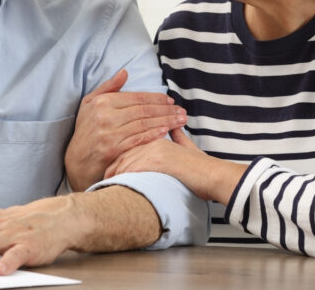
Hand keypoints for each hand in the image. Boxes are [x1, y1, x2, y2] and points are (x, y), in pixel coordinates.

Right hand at [64, 69, 186, 191]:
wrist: (76, 160)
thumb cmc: (85, 129)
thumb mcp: (89, 103)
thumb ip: (108, 87)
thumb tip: (125, 72)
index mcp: (103, 102)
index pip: (136, 98)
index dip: (156, 99)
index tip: (170, 101)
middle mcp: (106, 116)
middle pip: (143, 111)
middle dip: (166, 110)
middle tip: (182, 111)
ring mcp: (110, 134)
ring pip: (144, 125)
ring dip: (165, 122)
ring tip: (180, 121)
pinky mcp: (113, 150)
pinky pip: (138, 140)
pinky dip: (154, 135)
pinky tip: (166, 132)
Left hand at [105, 129, 242, 203]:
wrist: (213, 175)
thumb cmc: (200, 167)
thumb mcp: (187, 148)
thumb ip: (178, 137)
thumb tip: (175, 129)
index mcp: (157, 137)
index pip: (129, 143)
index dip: (117, 156)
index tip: (108, 168)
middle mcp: (153, 140)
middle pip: (124, 151)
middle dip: (111, 165)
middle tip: (101, 178)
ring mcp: (154, 149)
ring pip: (126, 160)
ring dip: (113, 173)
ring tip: (105, 184)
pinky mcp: (157, 160)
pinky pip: (133, 168)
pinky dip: (122, 177)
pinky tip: (115, 185)